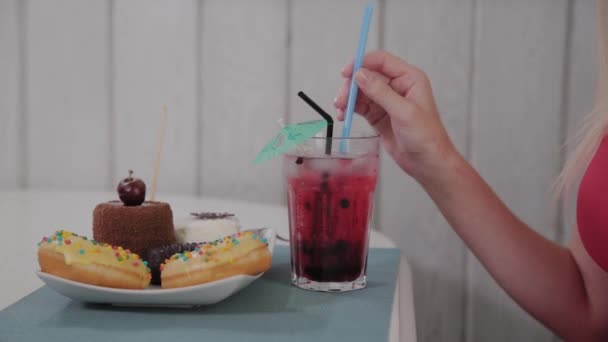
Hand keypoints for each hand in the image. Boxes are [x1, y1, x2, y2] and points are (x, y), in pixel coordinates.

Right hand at [334, 50, 457, 179]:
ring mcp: (386, 101)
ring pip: (361, 91)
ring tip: (340, 109)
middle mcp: (397, 87)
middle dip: (352, 85)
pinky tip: (344, 115)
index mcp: (409, 79)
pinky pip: (360, 106)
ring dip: (348, 98)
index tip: (347, 72)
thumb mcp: (403, 112)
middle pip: (367, 76)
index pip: (381, 61)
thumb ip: (380, 92)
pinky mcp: (378, 115)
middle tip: (342, 97)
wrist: (427, 162)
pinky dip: (349, 109)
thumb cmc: (426, 137)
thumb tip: (360, 75)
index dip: (362, 63)